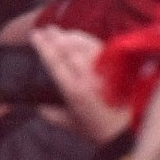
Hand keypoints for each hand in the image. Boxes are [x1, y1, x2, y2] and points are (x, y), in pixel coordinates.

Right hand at [26, 20, 133, 146]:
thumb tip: (37, 106)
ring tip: (58, 31)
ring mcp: (102, 69)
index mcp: (74, 91)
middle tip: (45, 29)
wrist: (125, 130)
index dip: (44, 47)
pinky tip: (79, 37)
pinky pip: (98, 47)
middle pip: (69, 49)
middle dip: (55, 37)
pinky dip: (86, 40)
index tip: (35, 36)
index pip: (55, 63)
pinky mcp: (114, 66)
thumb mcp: (69, 125)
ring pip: (84, 45)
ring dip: (70, 36)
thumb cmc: (96, 129)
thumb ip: (51, 115)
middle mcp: (88, 76)